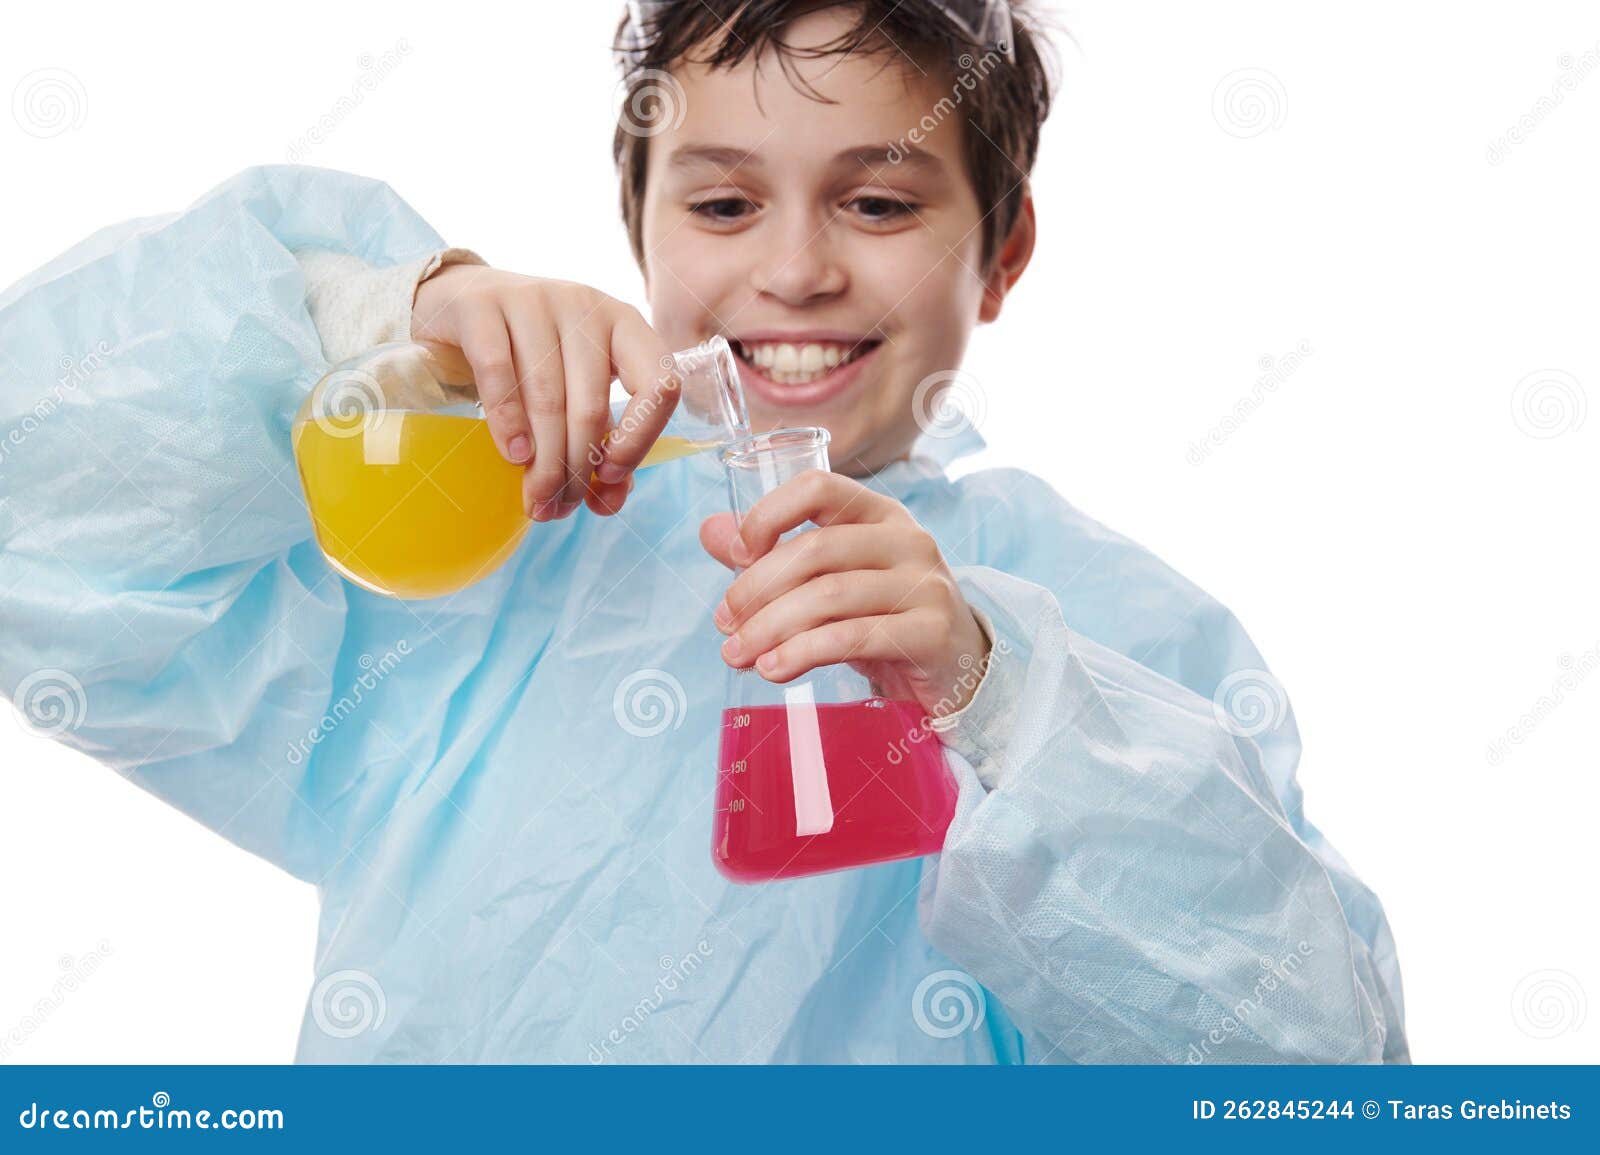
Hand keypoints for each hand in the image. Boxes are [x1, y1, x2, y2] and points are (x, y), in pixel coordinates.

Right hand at [412, 264, 678, 520]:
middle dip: (576, 469)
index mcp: (624, 325)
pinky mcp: (481, 306)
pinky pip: (498, 373)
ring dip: (543, 460)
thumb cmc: (530, 356)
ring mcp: (533, 299)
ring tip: (536, 497)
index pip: (660, 383)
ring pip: (547, 396)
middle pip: (592, 405)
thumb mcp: (575, 391)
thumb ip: (601, 443)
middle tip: (558, 506)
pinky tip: (514, 455)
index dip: (640, 439)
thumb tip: (609, 501)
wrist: (463, 302)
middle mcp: (585, 306)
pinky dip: (508, 422)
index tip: (611, 474)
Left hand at [699, 469, 990, 719]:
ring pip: (829, 596)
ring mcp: (925, 585)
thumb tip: (711, 532)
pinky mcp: (930, 632)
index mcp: (879, 514)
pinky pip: (853, 637)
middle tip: (723, 622)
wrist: (956, 672)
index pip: (819, 487)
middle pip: (816, 550)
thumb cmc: (885, 619)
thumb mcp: (832, 582)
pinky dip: (802, 653)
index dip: (769, 512)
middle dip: (756, 587)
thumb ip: (774, 556)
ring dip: (770, 627)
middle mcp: (908, 539)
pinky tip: (774, 668)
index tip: (737, 552)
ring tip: (737, 654)